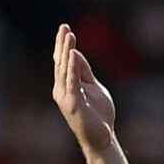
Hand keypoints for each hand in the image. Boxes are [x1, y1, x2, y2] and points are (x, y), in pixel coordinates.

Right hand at [52, 24, 115, 154]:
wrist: (102, 136)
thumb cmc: (97, 113)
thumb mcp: (93, 86)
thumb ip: (84, 71)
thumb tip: (76, 53)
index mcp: (66, 85)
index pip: (63, 62)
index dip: (62, 45)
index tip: (64, 28)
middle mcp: (61, 90)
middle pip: (61, 63)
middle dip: (62, 44)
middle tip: (64, 27)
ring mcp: (66, 97)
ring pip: (65, 70)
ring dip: (66, 52)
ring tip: (68, 36)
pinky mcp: (74, 104)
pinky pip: (72, 82)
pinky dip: (72, 68)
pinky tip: (73, 54)